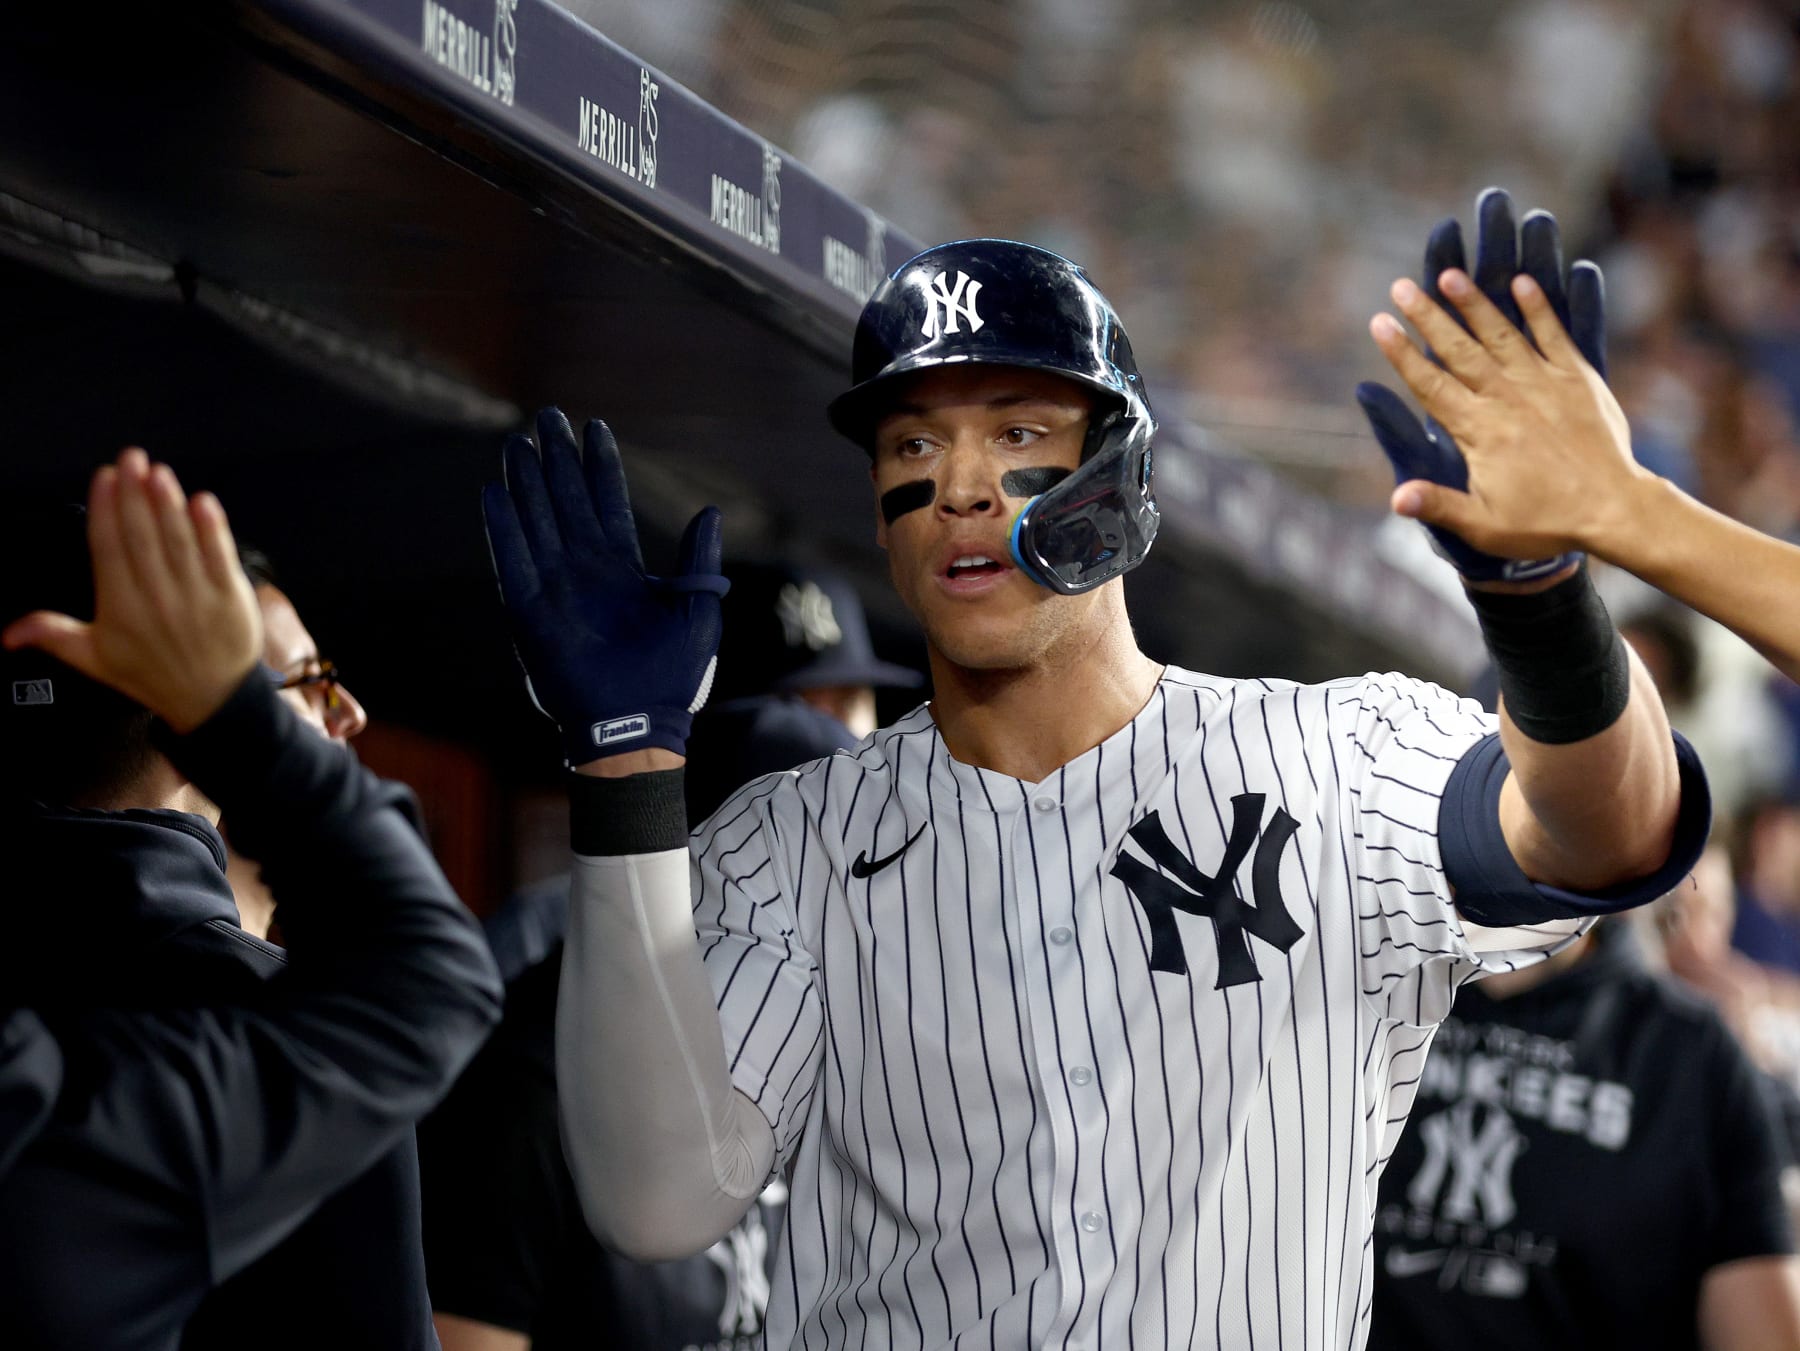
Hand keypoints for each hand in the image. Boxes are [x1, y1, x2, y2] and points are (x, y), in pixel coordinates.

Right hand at [2, 450, 262, 731]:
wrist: (213, 702)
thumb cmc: (153, 676)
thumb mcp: (96, 659)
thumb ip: (53, 635)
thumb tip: (8, 633)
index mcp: (120, 607)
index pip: (108, 549)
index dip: (105, 510)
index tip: (103, 478)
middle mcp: (156, 598)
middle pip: (142, 536)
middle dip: (134, 493)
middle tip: (129, 458)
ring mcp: (195, 596)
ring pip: (178, 540)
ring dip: (168, 503)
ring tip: (158, 472)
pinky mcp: (230, 596)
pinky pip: (219, 556)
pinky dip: (212, 528)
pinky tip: (202, 501)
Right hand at [482, 407, 727, 764]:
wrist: (640, 725)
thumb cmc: (673, 677)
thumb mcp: (699, 612)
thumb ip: (699, 562)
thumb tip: (709, 512)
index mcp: (623, 571)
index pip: (606, 504)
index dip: (599, 468)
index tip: (594, 428)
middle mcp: (586, 573)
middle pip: (566, 503)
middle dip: (556, 461)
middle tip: (546, 417)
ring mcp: (556, 590)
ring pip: (537, 523)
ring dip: (526, 484)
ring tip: (517, 443)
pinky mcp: (531, 614)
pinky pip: (514, 563)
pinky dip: (504, 529)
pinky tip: (496, 493)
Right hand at [1358, 188, 1621, 580]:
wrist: (1615, 510)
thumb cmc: (1544, 523)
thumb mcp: (1483, 525)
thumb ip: (1438, 504)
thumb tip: (1395, 498)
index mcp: (1479, 431)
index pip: (1430, 385)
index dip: (1402, 353)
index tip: (1380, 324)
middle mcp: (1508, 398)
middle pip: (1459, 350)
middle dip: (1427, 316)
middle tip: (1402, 285)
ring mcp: (1544, 384)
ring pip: (1501, 334)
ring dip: (1474, 303)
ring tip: (1451, 274)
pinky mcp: (1577, 379)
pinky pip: (1555, 335)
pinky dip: (1540, 308)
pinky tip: (1522, 283)